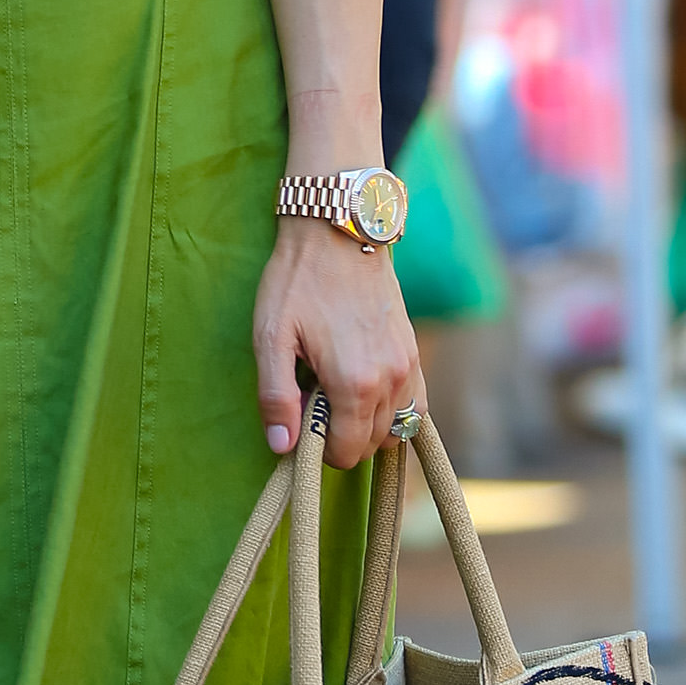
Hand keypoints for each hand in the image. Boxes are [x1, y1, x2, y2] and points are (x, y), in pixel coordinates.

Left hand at [253, 216, 421, 471]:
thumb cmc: (297, 282)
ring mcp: (408, 365)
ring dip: (367, 425)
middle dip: (341, 435)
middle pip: (372, 445)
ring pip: (396, 428)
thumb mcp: (271, 337)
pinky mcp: (413, 351)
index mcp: (354, 383)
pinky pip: (414, 405)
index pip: (347, 453)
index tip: (301, 419)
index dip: (319, 449)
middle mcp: (391, 379)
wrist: (337, 231)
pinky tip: (365, 390)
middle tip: (313, 399)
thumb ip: (276, 397)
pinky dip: (392, 410)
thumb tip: (282, 446)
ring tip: (335, 392)